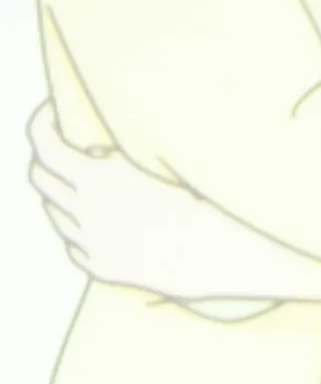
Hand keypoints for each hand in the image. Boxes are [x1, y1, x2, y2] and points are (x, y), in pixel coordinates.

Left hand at [28, 107, 295, 305]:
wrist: (217, 257)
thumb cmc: (194, 207)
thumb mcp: (148, 170)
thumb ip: (112, 163)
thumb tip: (93, 156)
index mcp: (95, 180)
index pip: (43, 142)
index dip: (41, 123)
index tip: (51, 115)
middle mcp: (84, 211)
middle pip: (40, 177)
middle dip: (49, 161)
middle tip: (68, 156)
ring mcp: (89, 242)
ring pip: (54, 212)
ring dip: (65, 198)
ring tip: (91, 194)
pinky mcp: (101, 268)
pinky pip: (74, 245)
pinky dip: (81, 233)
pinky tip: (103, 229)